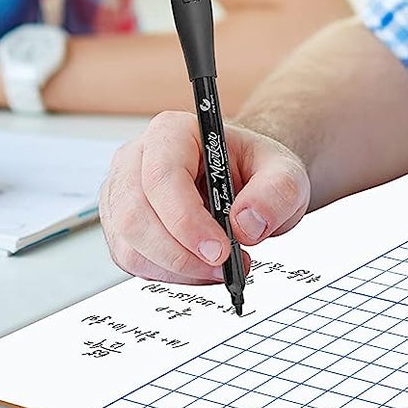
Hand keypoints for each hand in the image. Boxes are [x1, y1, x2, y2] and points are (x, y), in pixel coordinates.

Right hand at [99, 112, 309, 283]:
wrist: (245, 181)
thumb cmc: (254, 169)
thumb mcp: (285, 173)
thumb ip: (277, 192)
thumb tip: (246, 224)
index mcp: (172, 132)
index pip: (162, 176)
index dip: (186, 219)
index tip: (220, 249)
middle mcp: (138, 158)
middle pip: (135, 215)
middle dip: (180, 254)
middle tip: (223, 266)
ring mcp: (123, 194)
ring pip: (130, 246)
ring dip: (177, 269)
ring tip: (220, 267)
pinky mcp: (121, 228)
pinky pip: (133, 261)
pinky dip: (169, 275)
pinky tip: (200, 267)